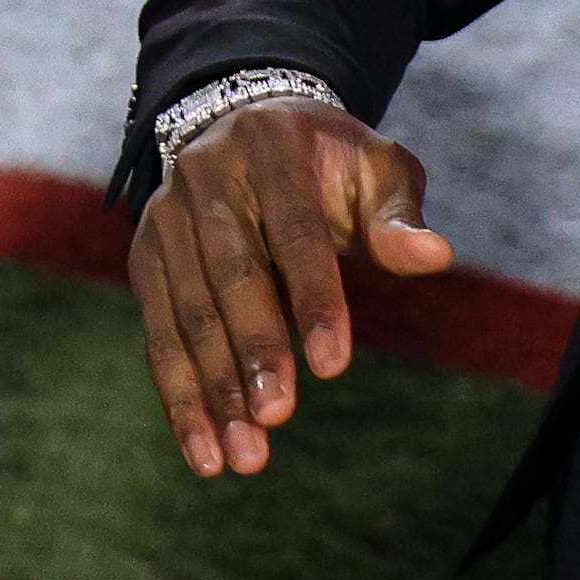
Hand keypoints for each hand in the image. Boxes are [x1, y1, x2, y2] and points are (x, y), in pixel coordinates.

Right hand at [126, 97, 452, 478]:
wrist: (243, 125)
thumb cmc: (328, 162)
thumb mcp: (376, 169)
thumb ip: (399, 216)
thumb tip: (435, 256)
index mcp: (268, 149)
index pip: (294, 234)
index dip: (313, 300)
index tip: (332, 368)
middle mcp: (202, 181)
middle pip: (228, 278)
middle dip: (250, 353)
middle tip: (276, 418)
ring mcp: (162, 220)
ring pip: (185, 314)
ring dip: (209, 388)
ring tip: (241, 454)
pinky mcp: (144, 258)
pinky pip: (156, 334)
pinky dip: (177, 394)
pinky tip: (202, 447)